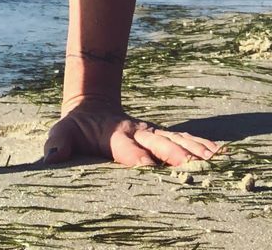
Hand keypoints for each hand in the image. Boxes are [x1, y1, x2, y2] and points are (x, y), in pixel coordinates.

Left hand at [42, 99, 222, 167]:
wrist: (92, 104)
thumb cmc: (76, 128)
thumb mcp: (62, 133)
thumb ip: (57, 143)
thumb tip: (51, 156)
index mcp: (114, 135)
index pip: (126, 148)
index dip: (136, 156)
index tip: (148, 167)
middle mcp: (137, 132)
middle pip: (159, 143)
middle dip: (175, 154)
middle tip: (194, 166)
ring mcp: (152, 133)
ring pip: (177, 140)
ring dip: (195, 150)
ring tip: (215, 160)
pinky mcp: (161, 135)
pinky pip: (185, 139)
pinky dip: (203, 145)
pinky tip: (220, 153)